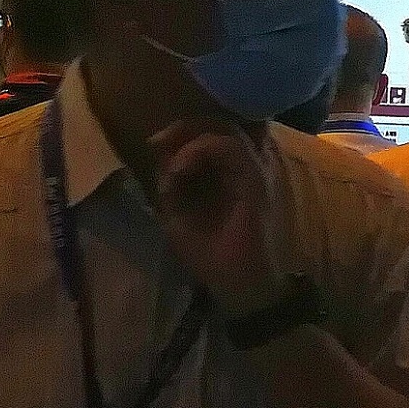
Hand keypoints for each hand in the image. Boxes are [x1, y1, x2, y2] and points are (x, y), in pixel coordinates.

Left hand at [149, 120, 281, 312]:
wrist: (238, 284)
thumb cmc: (210, 254)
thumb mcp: (178, 215)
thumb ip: (172, 186)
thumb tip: (164, 160)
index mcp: (227, 174)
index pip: (210, 134)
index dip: (181, 131)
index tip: (154, 143)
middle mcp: (245, 167)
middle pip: (219, 124)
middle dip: (184, 127)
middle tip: (158, 140)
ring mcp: (252, 171)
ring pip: (225, 130)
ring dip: (192, 139)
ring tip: (171, 160)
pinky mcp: (254, 180)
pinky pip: (230, 148)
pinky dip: (201, 150)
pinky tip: (180, 168)